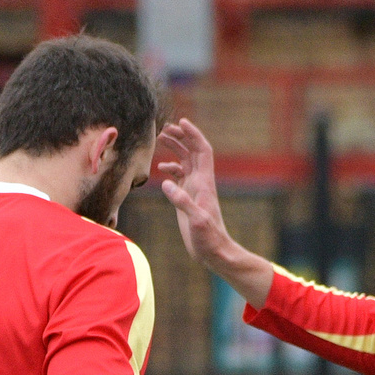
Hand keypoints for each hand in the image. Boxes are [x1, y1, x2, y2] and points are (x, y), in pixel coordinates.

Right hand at [155, 120, 272, 306]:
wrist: (213, 252)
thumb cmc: (209, 238)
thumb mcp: (196, 220)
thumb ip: (182, 201)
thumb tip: (166, 182)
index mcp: (204, 183)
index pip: (202, 151)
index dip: (193, 135)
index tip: (181, 122)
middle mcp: (200, 182)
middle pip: (192, 151)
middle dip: (181, 137)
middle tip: (165, 128)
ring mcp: (194, 190)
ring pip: (186, 162)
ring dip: (175, 149)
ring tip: (161, 139)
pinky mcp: (187, 199)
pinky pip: (180, 177)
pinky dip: (171, 169)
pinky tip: (160, 171)